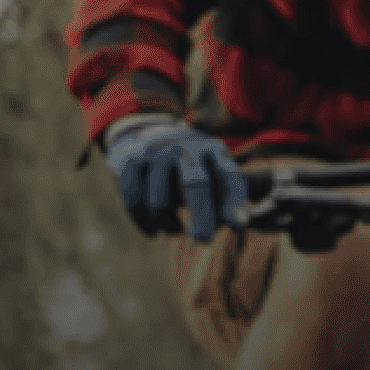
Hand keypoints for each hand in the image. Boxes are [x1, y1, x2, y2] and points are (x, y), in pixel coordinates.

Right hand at [104, 118, 246, 241]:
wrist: (148, 131)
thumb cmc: (189, 166)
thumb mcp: (213, 173)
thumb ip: (225, 198)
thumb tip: (237, 224)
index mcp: (214, 151)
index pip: (229, 176)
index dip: (235, 201)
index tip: (238, 225)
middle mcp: (186, 148)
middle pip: (195, 183)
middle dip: (201, 215)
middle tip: (202, 239)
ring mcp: (156, 151)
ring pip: (159, 201)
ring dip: (168, 224)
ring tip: (175, 231)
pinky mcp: (131, 159)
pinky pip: (133, 199)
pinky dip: (143, 220)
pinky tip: (152, 231)